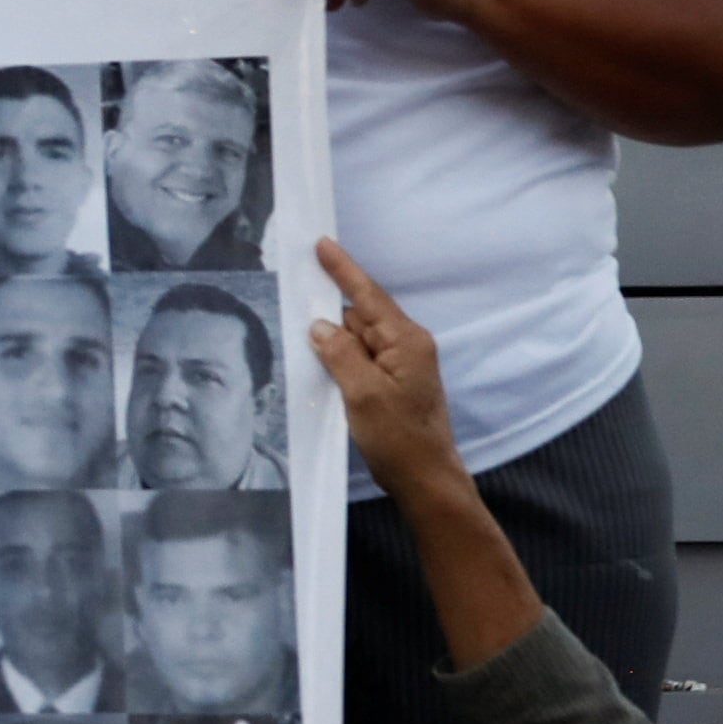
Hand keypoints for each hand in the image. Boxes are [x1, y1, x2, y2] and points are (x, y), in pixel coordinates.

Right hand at [303, 240, 462, 500]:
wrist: (426, 478)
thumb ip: (339, 354)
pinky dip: (341, 362)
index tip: (322, 244)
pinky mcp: (393, 383)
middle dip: (330, 317)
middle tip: (297, 308)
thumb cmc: (400, 439)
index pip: (369, 296)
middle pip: (361, 317)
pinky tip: (324, 371)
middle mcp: (408, 346)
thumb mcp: (363, 394)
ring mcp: (402, 365)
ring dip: (334, 345)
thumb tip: (320, 326)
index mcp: (407, 341)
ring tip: (308, 355)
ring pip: (358, 340)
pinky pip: (361, 360)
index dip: (343, 270)